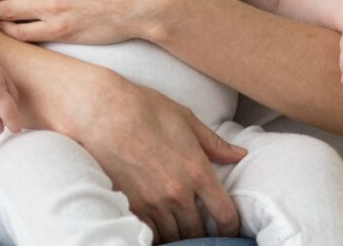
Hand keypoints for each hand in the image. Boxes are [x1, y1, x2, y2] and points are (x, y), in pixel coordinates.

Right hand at [68, 70, 246, 242]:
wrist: (103, 112)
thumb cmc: (146, 109)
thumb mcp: (186, 119)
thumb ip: (214, 143)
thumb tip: (239, 155)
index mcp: (197, 170)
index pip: (224, 214)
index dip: (232, 227)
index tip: (231, 228)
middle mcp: (177, 193)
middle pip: (198, 230)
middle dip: (204, 231)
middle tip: (203, 226)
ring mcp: (152, 203)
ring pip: (174, 235)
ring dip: (180, 233)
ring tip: (181, 225)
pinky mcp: (130, 205)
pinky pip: (150, 232)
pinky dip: (158, 232)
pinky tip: (160, 224)